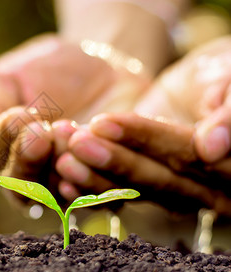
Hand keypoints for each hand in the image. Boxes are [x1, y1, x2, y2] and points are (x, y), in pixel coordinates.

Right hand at [0, 34, 148, 179]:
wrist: (101, 65)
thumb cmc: (46, 71)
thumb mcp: (8, 78)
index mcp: (2, 156)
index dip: (4, 142)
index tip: (19, 114)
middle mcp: (33, 180)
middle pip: (24, 191)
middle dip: (30, 161)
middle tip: (42, 132)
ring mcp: (71, 186)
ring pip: (62, 196)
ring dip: (63, 165)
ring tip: (70, 129)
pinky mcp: (109, 184)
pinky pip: (105, 192)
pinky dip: (102, 172)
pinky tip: (100, 145)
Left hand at [57, 37, 230, 214]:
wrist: (205, 80)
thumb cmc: (223, 70)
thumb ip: (229, 112)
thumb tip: (213, 149)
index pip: (186, 153)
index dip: (145, 138)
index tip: (103, 122)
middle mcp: (207, 188)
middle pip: (157, 179)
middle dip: (113, 161)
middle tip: (75, 143)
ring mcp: (175, 190)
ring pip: (135, 191)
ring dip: (96, 179)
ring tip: (63, 161)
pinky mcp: (148, 184)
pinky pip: (120, 195)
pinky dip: (92, 191)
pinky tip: (64, 183)